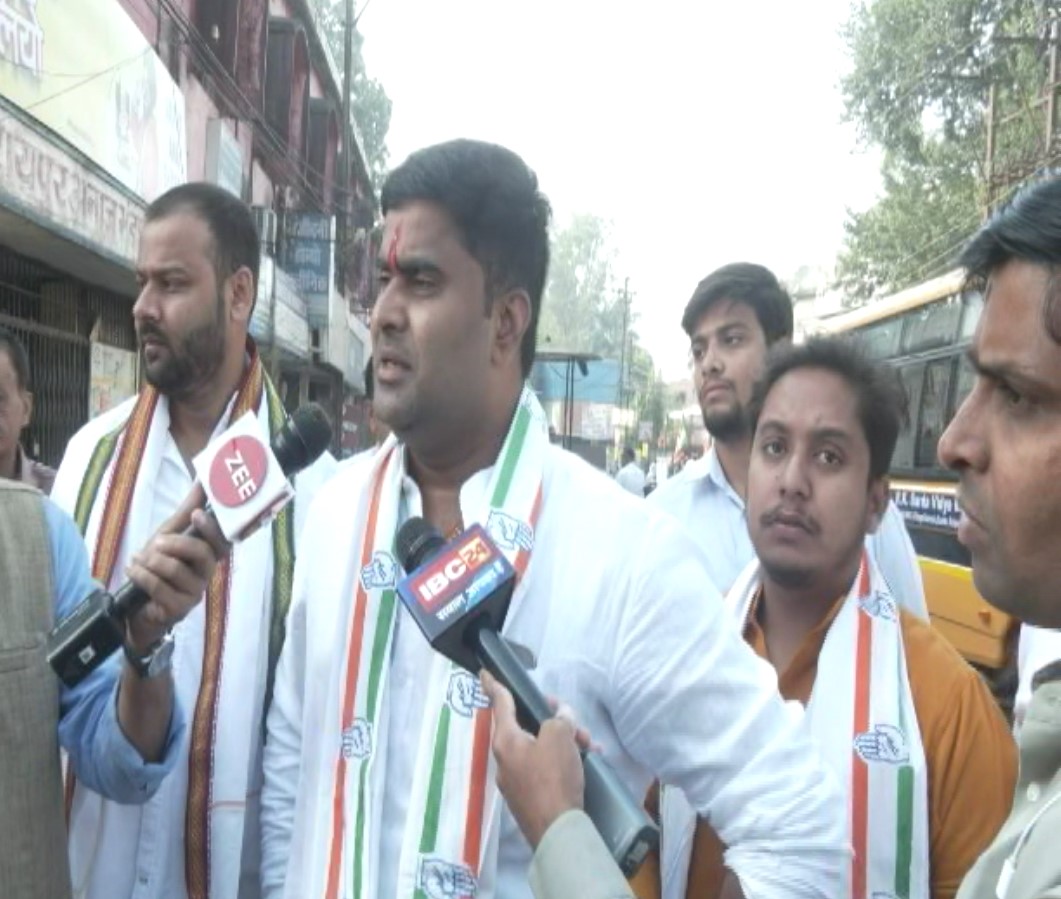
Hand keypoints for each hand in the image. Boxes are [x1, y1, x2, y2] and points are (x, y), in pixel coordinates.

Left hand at [125, 484, 228, 652]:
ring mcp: (194, 593)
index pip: (222, 541)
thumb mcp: (169, 534)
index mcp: (208, 554)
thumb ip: (186, 511)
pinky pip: (160, 587)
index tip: (197, 514)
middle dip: (176, 544)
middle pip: (203, 554)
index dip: (213, 528)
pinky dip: (141, 575)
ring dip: (151, 561)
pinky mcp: (178, 609)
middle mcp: (206, 574)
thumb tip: (202, 481)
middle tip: (157, 542)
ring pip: (176, 570)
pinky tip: (134, 571)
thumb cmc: (157, 566)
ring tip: (139, 560)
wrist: (135, 604)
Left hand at [481, 670, 586, 848]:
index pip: (500, 704)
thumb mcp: (560, 737)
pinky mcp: (529, 795)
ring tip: (588, 745)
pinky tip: (585, 762)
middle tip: (571, 717)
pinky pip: (544, 766)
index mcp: (506, 740)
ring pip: (539, 746)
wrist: (557, 830)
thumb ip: (560, 719)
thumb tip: (561, 717)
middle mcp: (505, 758)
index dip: (494, 685)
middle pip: (526, 725)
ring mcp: (515, 779)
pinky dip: (562, 759)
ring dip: (563, 740)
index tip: (484, 673)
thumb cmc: (553, 777)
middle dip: (552, 718)